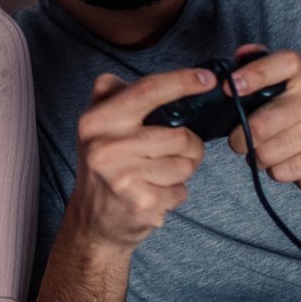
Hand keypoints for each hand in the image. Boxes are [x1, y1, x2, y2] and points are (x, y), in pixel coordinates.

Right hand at [67, 69, 213, 251]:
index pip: (147, 91)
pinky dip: (174, 194)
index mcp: (96, 121)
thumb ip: (117, 95)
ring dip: (182, 171)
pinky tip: (154, 195)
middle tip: (175, 153)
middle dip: (189, 145)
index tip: (208, 79)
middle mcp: (105, 147)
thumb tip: (165, 79)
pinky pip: (181, 191)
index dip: (182, 81)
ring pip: (185, 164)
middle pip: (178, 135)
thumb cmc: (105, 167)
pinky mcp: (141, 204)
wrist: (92, 222)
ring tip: (158, 176)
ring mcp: (122, 178)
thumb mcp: (98, 127)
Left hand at [221, 45, 300, 197]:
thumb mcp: (283, 81)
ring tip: (262, 151)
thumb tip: (241, 54)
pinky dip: (273, 170)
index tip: (230, 88)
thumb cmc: (298, 110)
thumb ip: (259, 63)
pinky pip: (281, 170)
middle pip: (265, 121)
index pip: (285, 63)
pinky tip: (282, 162)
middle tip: (237, 141)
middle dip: (240, 137)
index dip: (255, 74)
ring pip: (268, 151)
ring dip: (256, 157)